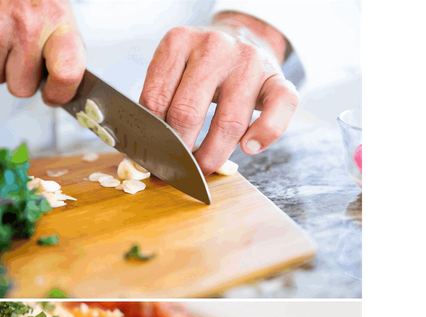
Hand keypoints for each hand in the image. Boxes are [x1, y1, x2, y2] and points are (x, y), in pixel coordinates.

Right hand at [0, 0, 84, 105]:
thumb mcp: (50, 0)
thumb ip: (57, 38)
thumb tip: (61, 77)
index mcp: (53, 17)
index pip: (67, 74)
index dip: (61, 92)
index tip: (55, 93)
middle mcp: (22, 26)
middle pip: (21, 87)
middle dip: (18, 74)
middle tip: (18, 48)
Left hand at [139, 12, 298, 173]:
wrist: (241, 38)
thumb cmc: (199, 67)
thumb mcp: (172, 71)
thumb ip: (158, 103)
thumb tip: (145, 155)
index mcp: (178, 43)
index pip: (155, 99)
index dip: (151, 136)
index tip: (151, 157)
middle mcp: (213, 46)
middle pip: (188, 112)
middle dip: (179, 150)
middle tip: (175, 168)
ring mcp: (248, 60)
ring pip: (229, 121)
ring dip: (213, 154)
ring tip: (203, 168)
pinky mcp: (277, 75)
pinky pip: (280, 106)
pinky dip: (266, 133)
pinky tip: (249, 149)